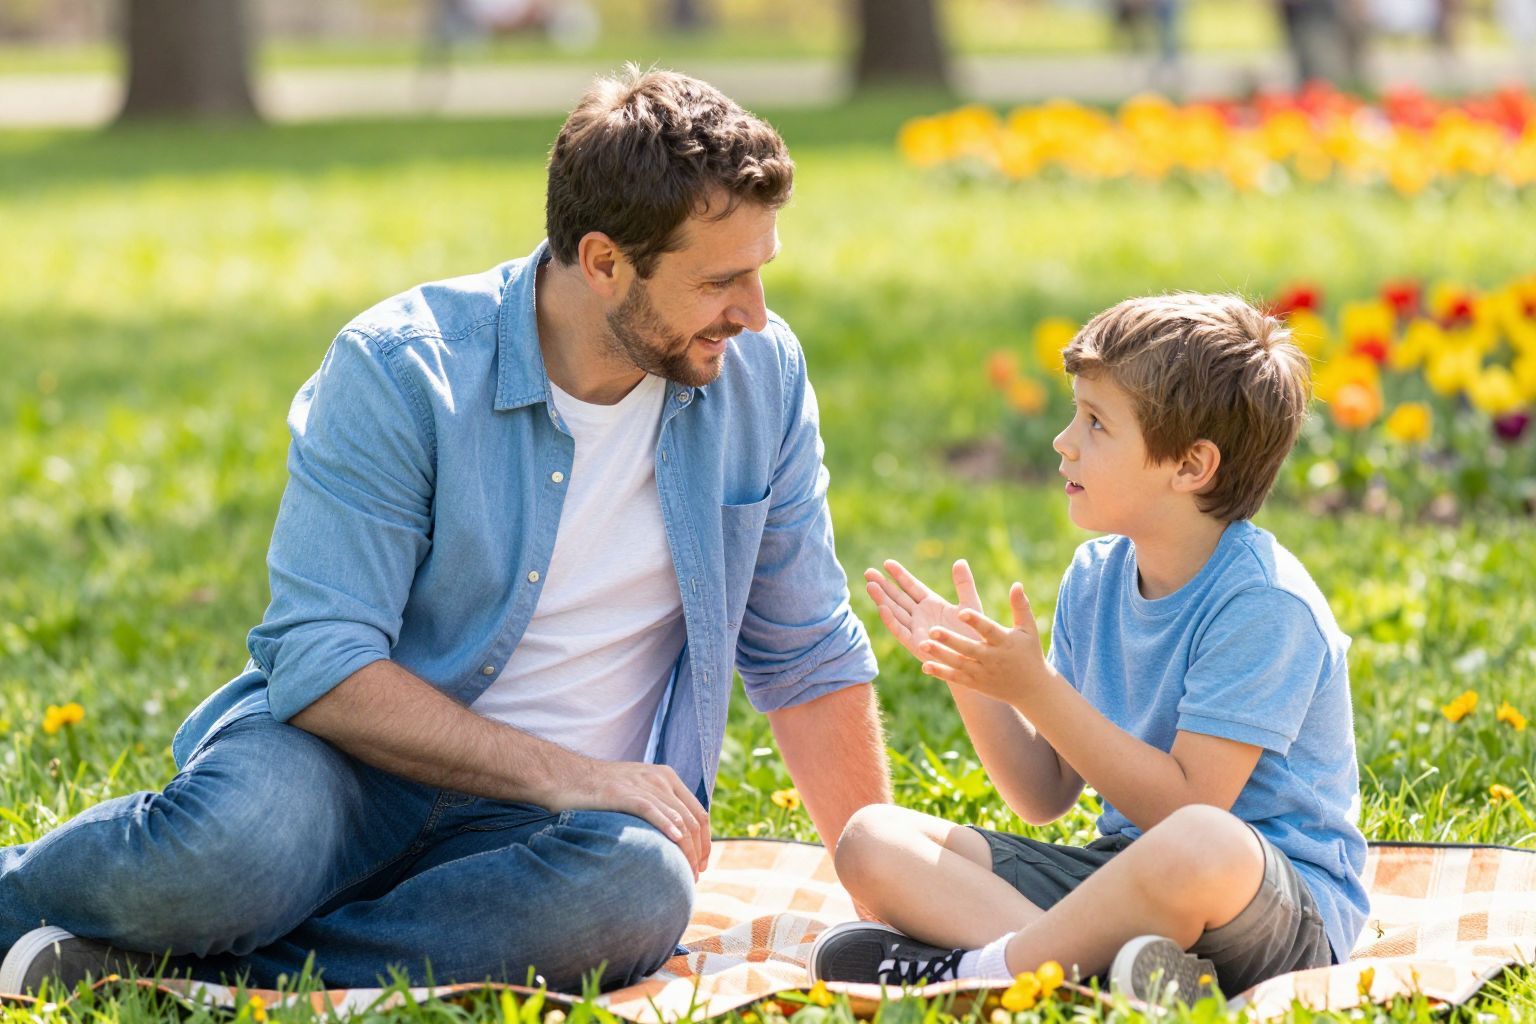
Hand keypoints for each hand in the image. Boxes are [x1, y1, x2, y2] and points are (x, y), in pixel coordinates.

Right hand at [545, 759, 711, 878]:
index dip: (706, 841)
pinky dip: (668, 828)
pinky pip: (653, 811)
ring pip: (678, 820)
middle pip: (693, 820)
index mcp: (667, 777)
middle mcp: (660, 779)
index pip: (699, 812)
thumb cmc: (599, 790)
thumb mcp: (636, 789)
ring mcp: (643, 785)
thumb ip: (657, 805)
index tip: (702, 863)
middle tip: (695, 876)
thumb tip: (674, 837)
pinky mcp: (624, 793)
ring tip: (686, 874)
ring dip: (687, 851)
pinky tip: (675, 845)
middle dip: (699, 851)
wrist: (566, 776)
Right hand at [864, 559, 984, 661]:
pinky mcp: (916, 644)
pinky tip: (882, 608)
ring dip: (883, 599)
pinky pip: (901, 631)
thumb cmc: (975, 634)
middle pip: (898, 597)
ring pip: (895, 611)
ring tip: (870, 585)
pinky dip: (891, 620)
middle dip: (883, 585)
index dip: (899, 575)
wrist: (977, 660)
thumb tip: (960, 561)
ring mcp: (917, 629)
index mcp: (932, 604)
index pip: (912, 586)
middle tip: (868, 572)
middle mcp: (921, 615)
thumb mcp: (970, 604)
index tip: (887, 563)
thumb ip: (964, 584)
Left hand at [916, 582, 1049, 705]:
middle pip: (969, 648)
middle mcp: (992, 657)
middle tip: (932, 630)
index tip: (961, 612)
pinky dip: (941, 673)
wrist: (1032, 689)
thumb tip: (1016, 584)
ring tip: (921, 645)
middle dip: (950, 640)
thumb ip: (1021, 607)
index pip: (988, 630)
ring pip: (958, 664)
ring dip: (940, 655)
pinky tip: (925, 666)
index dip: (976, 622)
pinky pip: (956, 678)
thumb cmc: (1029, 652)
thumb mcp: (1028, 629)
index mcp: (1004, 641)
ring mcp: (982, 672)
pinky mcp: (976, 683)